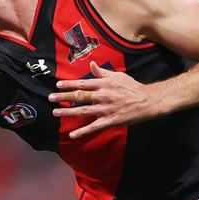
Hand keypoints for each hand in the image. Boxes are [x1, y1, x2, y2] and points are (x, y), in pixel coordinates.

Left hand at [49, 62, 165, 138]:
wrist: (147, 101)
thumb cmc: (132, 87)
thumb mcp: (118, 76)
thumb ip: (102, 72)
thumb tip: (91, 65)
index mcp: (104, 84)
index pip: (83, 84)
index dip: (69, 84)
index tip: (58, 85)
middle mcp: (103, 96)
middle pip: (80, 97)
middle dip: (64, 97)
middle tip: (51, 97)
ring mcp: (105, 109)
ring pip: (83, 111)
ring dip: (68, 112)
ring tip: (55, 112)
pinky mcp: (110, 121)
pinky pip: (94, 127)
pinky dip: (82, 131)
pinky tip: (72, 134)